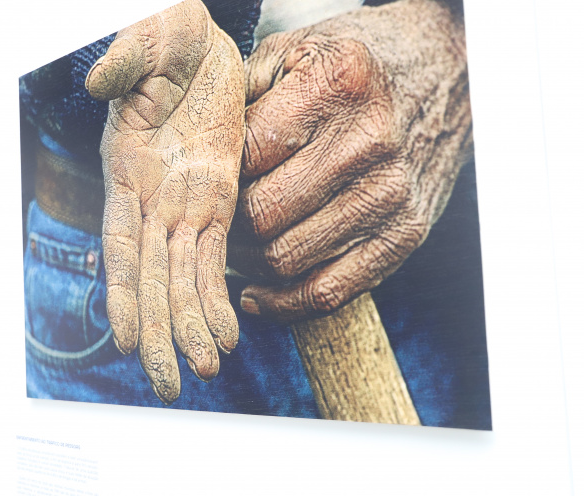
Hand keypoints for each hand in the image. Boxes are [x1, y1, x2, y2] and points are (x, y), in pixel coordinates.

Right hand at [85, 0, 244, 403]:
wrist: (200, 40)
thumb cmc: (168, 38)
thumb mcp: (149, 39)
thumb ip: (125, 61)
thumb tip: (97, 86)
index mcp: (129, 170)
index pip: (122, 243)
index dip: (124, 292)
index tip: (127, 340)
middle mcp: (152, 199)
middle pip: (153, 278)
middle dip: (161, 332)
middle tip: (173, 385)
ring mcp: (184, 203)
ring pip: (184, 278)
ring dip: (191, 326)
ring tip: (203, 370)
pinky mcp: (216, 199)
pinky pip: (216, 257)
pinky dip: (217, 297)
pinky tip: (226, 333)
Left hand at [228, 0, 471, 320]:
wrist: (443, 77)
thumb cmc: (348, 70)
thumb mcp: (291, 53)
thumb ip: (239, 98)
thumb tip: (192, 162)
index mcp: (335, 86)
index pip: (245, 156)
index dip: (212, 177)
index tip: (200, 183)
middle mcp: (368, 142)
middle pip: (262, 214)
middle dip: (225, 225)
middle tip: (210, 221)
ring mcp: (390, 195)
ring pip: (286, 259)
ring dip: (247, 261)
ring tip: (233, 245)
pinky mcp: (404, 236)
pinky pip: (329, 292)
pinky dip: (283, 302)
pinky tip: (256, 290)